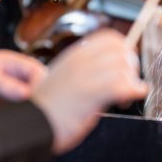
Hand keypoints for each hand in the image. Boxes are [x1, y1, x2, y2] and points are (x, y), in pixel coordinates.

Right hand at [31, 29, 148, 153]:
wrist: (28, 122)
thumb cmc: (47, 107)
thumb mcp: (64, 78)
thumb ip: (85, 70)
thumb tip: (110, 70)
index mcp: (75, 55)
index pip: (110, 39)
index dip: (125, 51)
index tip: (126, 67)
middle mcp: (80, 61)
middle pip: (122, 51)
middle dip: (131, 68)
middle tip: (127, 84)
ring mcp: (85, 76)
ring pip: (124, 68)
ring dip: (131, 83)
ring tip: (122, 99)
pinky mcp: (90, 94)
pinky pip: (122, 85)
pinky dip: (132, 92)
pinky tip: (126, 100)